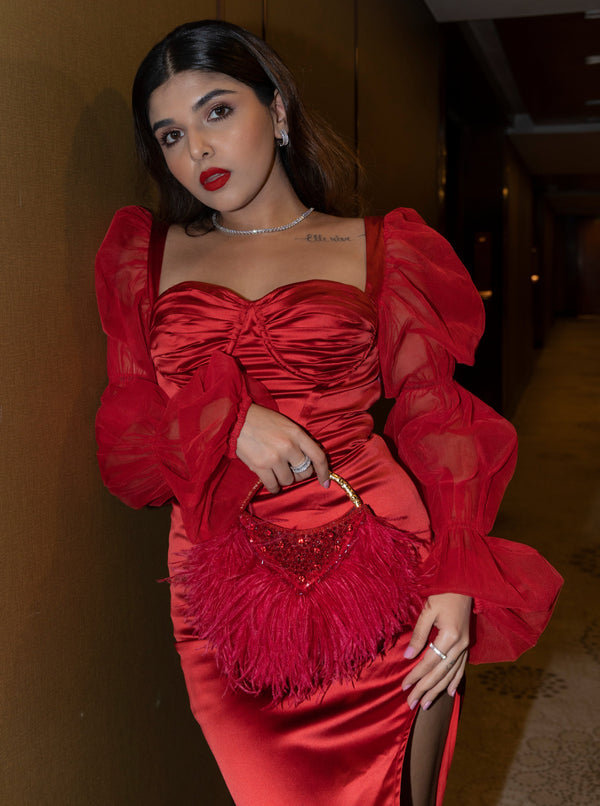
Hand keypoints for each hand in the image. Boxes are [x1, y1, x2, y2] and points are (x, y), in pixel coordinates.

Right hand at [236, 404, 329, 492]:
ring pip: (288, 481)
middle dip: (299, 474)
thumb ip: (298, 440)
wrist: (236, 419)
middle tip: (290, 469)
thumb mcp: (285, 425)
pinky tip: (271, 481)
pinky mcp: (260, 466)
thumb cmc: (262, 420)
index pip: (318, 456)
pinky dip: (274, 487)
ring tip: (275, 470)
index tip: (325, 482)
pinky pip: (273, 486)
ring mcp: (275, 457)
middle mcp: (289, 446)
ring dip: (283, 479)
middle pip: (304, 472)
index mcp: (297, 433)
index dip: (324, 471)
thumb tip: (308, 461)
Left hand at [401, 593, 470, 710]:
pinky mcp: (467, 644)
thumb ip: (419, 634)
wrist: (464, 583)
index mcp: (450, 635)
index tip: (404, 687)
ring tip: (426, 704)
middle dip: (425, 689)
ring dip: (438, 690)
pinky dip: (455, 680)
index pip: (429, 661)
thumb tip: (408, 656)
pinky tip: (450, 692)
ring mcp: (466, 645)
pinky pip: (461, 667)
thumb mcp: (427, 610)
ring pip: (451, 673)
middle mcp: (460, 644)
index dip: (416, 675)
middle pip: (440, 673)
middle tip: (411, 703)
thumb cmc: (443, 593)